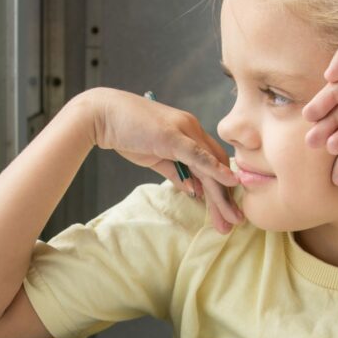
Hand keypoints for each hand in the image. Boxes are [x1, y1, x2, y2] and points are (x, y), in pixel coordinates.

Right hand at [84, 88, 243, 232]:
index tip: (227, 210)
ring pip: (209, 166)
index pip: (212, 162)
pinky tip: (229, 183)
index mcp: (189, 133)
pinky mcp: (173, 136)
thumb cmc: (126, 133)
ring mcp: (184, 131)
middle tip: (235, 222)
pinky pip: (198, 155)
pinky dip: (214, 168)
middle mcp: (192, 129)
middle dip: (225, 197)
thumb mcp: (155, 157)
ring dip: (221, 194)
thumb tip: (192, 189)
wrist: (102, 115)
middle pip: (216, 166)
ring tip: (231, 218)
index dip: (221, 186)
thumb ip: (175, 172)